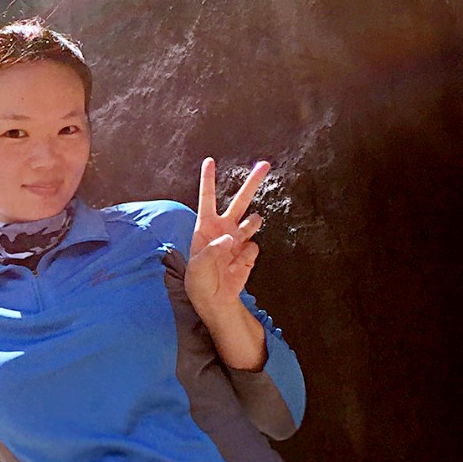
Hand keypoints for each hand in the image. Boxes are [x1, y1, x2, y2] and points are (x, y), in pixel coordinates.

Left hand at [185, 157, 268, 327]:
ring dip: (251, 224)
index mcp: (205, 227)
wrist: (215, 300)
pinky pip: (254, 247)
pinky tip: (236, 267)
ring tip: (240, 235)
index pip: (208, 198)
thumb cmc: (199, 282)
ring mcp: (239, 239)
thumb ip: (213, 251)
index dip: (208, 180)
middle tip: (265, 164)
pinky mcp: (249, 252)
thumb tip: (232, 238)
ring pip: (253, 221)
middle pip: (240, 200)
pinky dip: (247, 257)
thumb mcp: (197, 268)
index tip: (209, 161)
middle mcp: (224, 228)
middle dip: (252, 182)